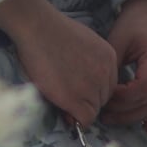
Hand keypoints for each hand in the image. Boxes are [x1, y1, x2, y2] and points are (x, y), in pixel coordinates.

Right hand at [0, 0, 118, 126]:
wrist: (37, 27)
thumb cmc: (51, 29)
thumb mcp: (83, 41)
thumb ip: (89, 60)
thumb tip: (81, 78)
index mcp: (109, 58)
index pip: (108, 84)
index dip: (92, 89)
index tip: (78, 89)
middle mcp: (105, 73)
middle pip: (103, 98)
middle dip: (87, 99)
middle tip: (67, 95)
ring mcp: (92, 86)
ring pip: (94, 110)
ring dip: (79, 108)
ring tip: (61, 98)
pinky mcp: (76, 98)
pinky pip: (85, 119)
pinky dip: (75, 120)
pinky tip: (64, 110)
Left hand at [100, 0, 146, 134]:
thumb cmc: (133, 22)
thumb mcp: (118, 40)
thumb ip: (111, 65)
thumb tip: (97, 89)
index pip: (140, 89)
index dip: (121, 98)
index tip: (101, 97)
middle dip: (123, 111)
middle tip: (100, 114)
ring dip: (133, 116)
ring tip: (110, 119)